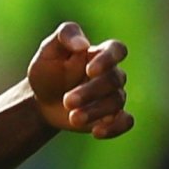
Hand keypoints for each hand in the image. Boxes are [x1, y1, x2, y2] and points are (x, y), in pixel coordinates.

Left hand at [28, 21, 132, 139]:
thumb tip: (83, 44)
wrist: (41, 100)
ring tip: (72, 118)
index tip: (90, 70)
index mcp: (99, 54)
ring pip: (116, 103)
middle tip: (66, 101)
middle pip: (114, 80)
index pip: (117, 49)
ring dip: (94, 111)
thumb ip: (64, 37)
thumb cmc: (47, 70)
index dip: (108, 59)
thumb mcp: (48, 50)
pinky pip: (126, 121)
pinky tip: (96, 132)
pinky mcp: (113, 116)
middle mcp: (111, 74)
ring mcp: (114, 96)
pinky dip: (116, 127)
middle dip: (90, 92)